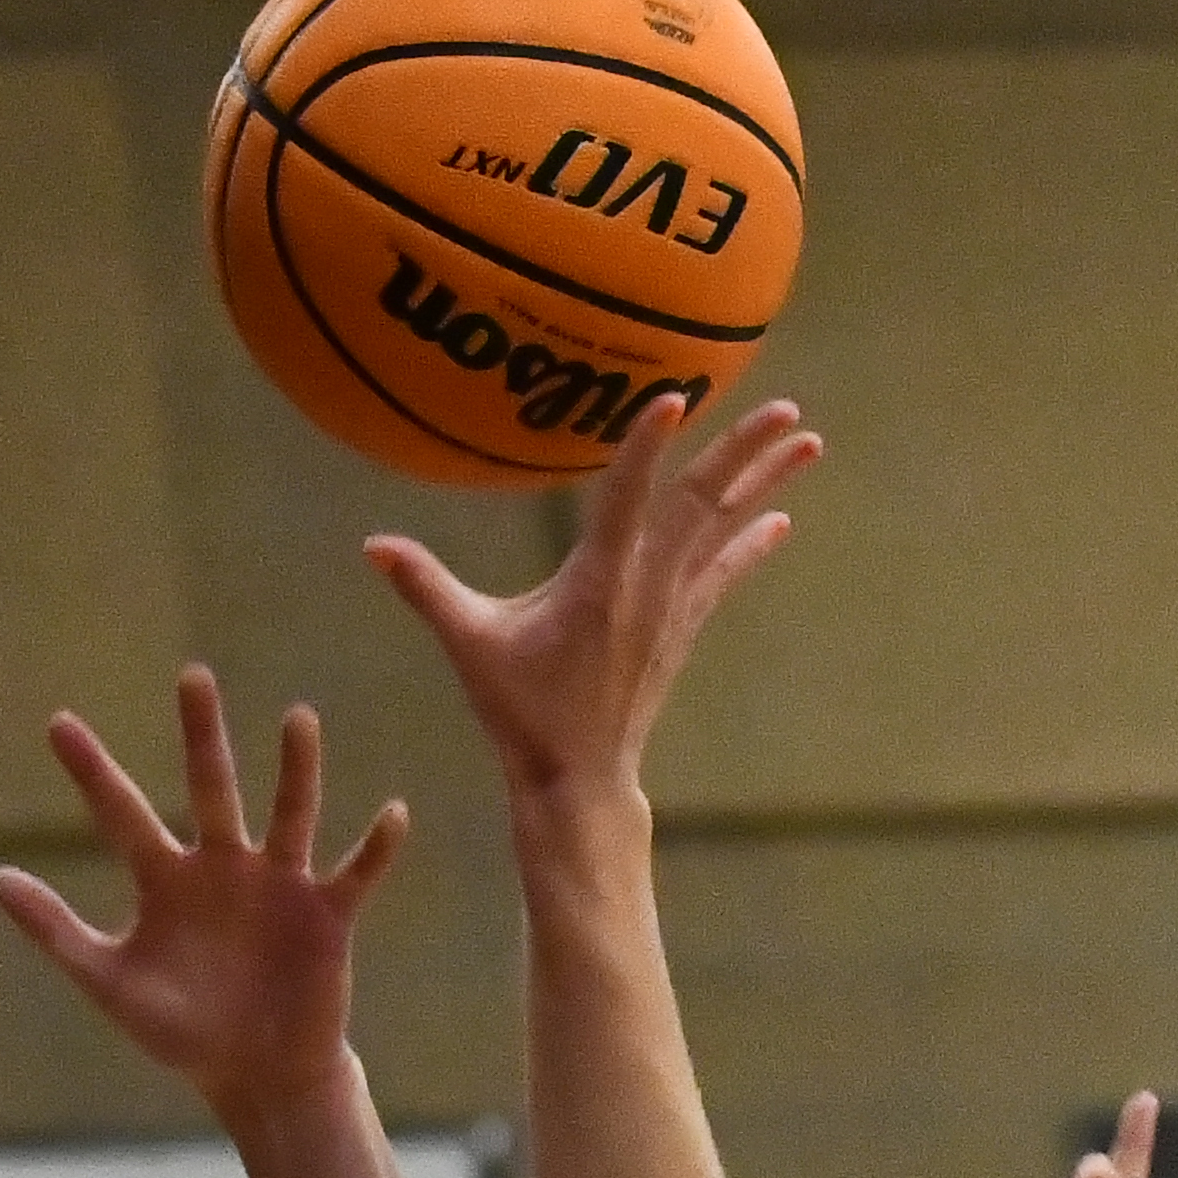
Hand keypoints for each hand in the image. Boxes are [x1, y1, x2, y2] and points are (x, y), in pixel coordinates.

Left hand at [0, 671, 408, 1128]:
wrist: (257, 1075)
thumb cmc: (183, 1032)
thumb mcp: (110, 983)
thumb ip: (56, 932)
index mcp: (166, 880)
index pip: (122, 814)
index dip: (91, 772)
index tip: (58, 724)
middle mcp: (223, 867)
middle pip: (210, 787)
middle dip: (201, 734)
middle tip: (192, 676)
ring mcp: (278, 886)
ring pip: (288, 813)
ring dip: (295, 769)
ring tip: (297, 719)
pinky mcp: (325, 915)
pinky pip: (354, 873)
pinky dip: (374, 848)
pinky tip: (392, 814)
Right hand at [360, 393, 817, 804]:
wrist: (579, 779)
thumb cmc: (522, 711)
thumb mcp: (469, 645)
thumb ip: (425, 588)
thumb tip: (370, 545)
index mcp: (598, 581)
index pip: (626, 498)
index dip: (647, 447)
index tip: (675, 399)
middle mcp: (646, 586)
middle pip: (701, 504)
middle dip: (744, 453)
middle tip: (786, 409)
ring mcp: (670, 607)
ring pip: (723, 531)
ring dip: (765, 484)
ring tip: (807, 441)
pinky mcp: (679, 628)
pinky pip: (723, 574)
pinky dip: (750, 543)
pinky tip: (780, 518)